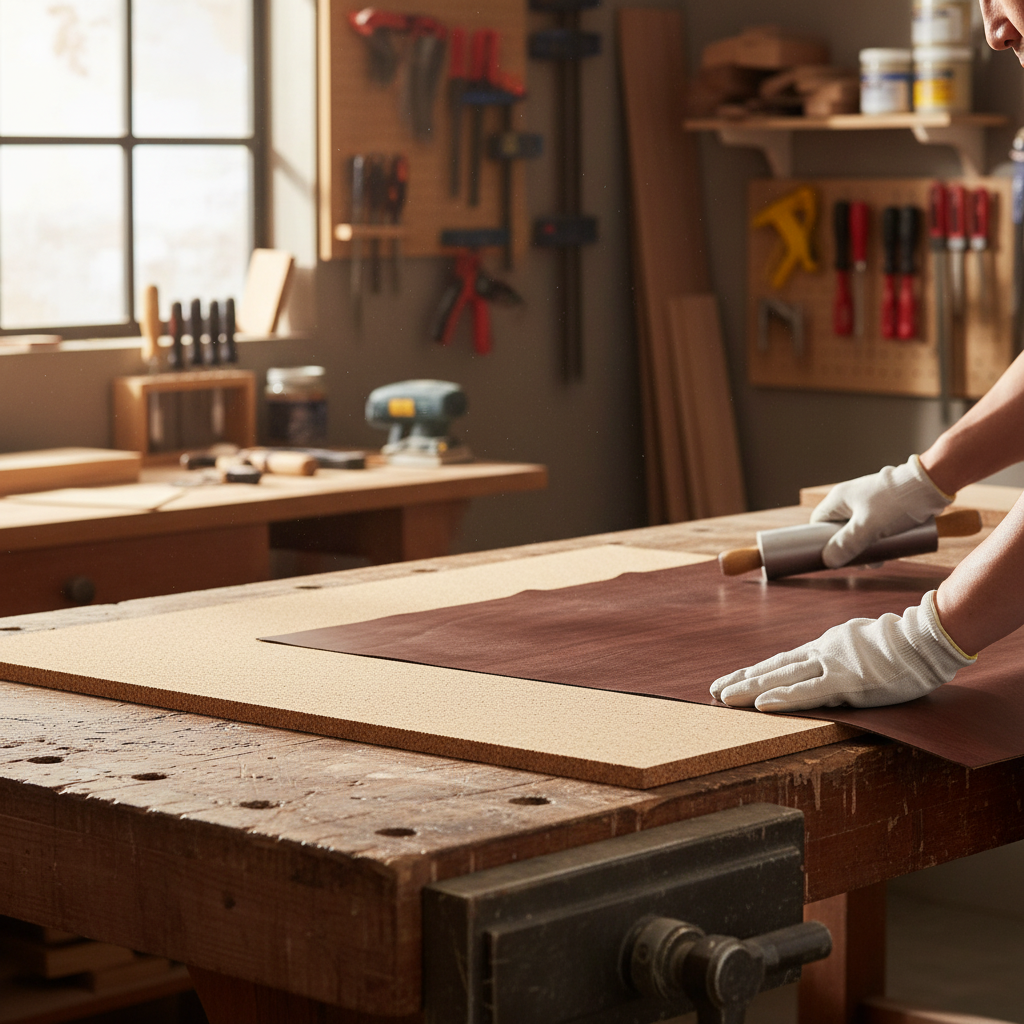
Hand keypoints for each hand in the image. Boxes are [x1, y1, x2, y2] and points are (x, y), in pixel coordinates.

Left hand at [709, 591, 974, 712]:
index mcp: (824, 647)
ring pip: (783, 678)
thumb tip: (825, 667)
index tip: (729, 681)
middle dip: (742, 680)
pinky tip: (761, 705)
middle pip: (773, 669)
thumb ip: (838, 656)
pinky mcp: (848, 681)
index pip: (781, 662)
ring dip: (751, 689)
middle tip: (714, 692)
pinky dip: (784, 698)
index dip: (754, 673)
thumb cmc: (899, 643)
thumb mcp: (859, 644)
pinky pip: (809, 691)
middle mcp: (821, 654)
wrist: (925, 637)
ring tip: (724, 698)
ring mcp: (832, 666)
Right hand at [811, 455, 952, 567]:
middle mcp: (851, 497)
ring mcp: (869, 501)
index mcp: (839, 498)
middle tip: (860, 563)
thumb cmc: (894, 505)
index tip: (831, 556)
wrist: (930, 485)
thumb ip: (846, 545)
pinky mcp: (886, 505)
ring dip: (864, 547)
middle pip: (839, 528)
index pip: (818, 521)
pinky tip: (888, 550)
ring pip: (859, 529)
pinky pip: (874, 525)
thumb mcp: (867, 528)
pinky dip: (877, 539)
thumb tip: (828, 561)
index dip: (819, 540)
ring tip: (878, 561)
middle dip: (848, 548)